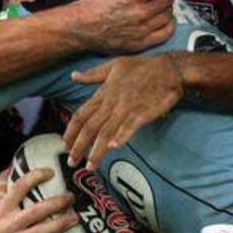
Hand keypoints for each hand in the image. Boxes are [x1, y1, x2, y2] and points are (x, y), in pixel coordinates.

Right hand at [0, 168, 78, 232]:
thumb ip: (1, 187)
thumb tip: (10, 167)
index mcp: (3, 208)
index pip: (19, 188)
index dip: (35, 177)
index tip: (50, 172)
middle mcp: (9, 223)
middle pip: (36, 211)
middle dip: (56, 203)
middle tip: (71, 197)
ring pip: (42, 231)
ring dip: (60, 224)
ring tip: (75, 218)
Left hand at [64, 54, 183, 168]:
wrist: (168, 69)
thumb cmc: (141, 67)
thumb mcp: (113, 66)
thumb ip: (92, 74)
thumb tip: (73, 76)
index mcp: (103, 93)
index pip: (81, 115)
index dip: (71, 131)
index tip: (65, 145)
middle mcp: (111, 103)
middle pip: (90, 128)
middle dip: (79, 147)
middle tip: (72, 162)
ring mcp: (127, 109)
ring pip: (106, 132)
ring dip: (96, 151)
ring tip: (90, 166)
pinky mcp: (142, 113)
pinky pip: (129, 127)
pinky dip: (121, 136)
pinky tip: (114, 147)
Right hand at [70, 0, 173, 52]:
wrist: (82, 26)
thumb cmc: (95, 3)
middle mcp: (142, 13)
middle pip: (167, 2)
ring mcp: (142, 30)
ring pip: (168, 17)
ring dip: (168, 10)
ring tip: (163, 8)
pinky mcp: (140, 43)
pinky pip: (165, 34)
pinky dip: (169, 26)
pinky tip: (164, 21)